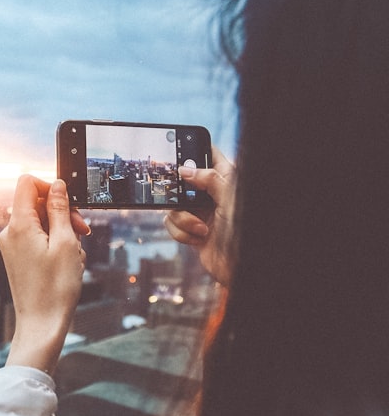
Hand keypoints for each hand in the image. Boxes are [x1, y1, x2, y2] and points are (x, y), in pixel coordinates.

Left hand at [0, 175, 89, 373]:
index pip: (27, 183)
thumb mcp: (66, 243)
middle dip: (62, 212)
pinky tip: (67, 262)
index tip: (70, 203)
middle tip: (83, 231)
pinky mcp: (16, 257)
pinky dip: (54, 244)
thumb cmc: (55, 288)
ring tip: (75, 254)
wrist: (41, 324)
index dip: (50, 187)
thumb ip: (60, 210)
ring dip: (62, 231)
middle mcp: (9, 232)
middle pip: (36, 204)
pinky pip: (36, 239)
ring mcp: (11, 246)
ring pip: (40, 222)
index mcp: (19, 225)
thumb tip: (57, 186)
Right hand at [163, 147, 234, 285]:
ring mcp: (199, 212)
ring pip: (173, 204)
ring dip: (182, 218)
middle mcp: (211, 194)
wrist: (239, 269)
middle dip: (177, 191)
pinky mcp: (190, 230)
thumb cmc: (244, 234)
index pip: (210, 155)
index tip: (178, 146)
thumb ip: (210, 180)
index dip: (194, 148)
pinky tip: (198, 239)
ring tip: (200, 228)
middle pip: (184, 180)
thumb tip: (186, 169)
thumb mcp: (230, 200)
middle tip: (176, 194)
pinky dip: (181, 232)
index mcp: (226, 181)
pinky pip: (172, 224)